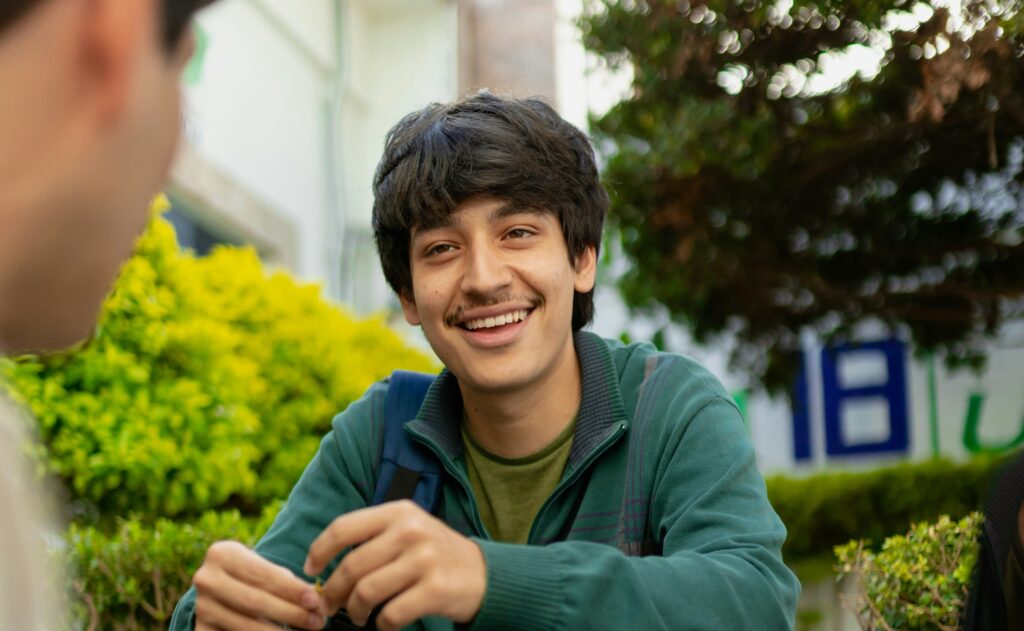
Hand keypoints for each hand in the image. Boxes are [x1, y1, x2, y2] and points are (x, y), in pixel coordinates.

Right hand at [192, 540, 325, 630]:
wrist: (221, 588)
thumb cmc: (252, 576)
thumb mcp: (264, 569)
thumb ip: (287, 581)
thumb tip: (317, 599)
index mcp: (221, 554)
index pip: (262, 574)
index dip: (290, 589)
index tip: (315, 600)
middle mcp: (205, 579)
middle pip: (254, 601)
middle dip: (290, 613)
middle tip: (318, 621)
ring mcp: (201, 607)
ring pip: (246, 626)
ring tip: (307, 630)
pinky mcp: (201, 630)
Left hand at [304, 500, 486, 630]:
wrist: (483, 573)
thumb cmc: (434, 553)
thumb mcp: (408, 529)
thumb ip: (372, 538)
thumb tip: (324, 565)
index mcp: (399, 512)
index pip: (344, 527)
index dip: (320, 550)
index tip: (311, 569)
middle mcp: (411, 531)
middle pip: (352, 566)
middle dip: (334, 591)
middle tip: (331, 606)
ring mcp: (424, 560)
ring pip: (367, 592)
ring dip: (355, 610)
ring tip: (358, 616)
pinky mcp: (435, 589)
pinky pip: (390, 614)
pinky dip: (382, 625)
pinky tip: (386, 623)